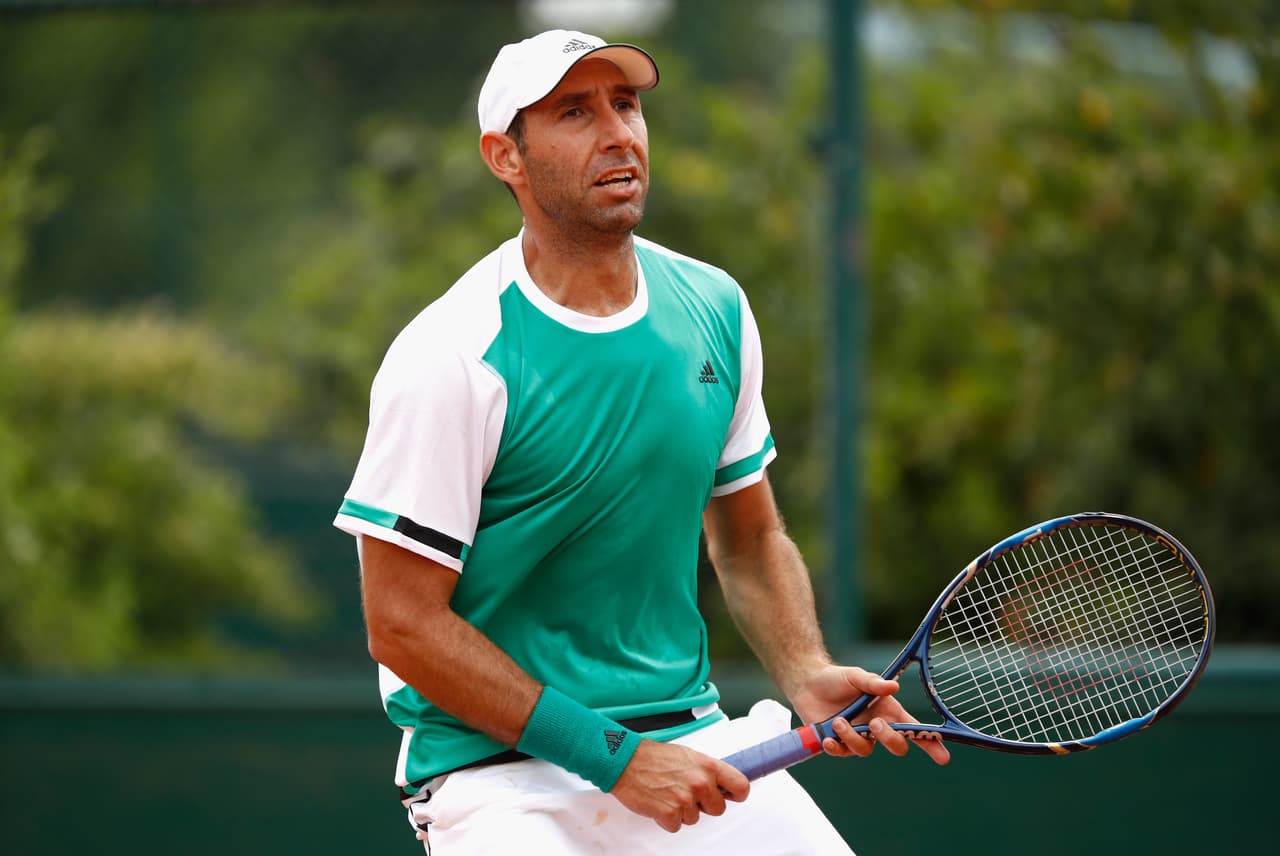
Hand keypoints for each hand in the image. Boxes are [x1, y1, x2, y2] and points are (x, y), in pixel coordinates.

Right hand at [609, 740, 749, 832]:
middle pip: (718, 809)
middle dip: (703, 805)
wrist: (625, 762)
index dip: (736, 794)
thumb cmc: (653, 757)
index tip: (731, 796)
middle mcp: (700, 783)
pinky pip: (676, 826)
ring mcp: (685, 800)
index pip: (740, 785)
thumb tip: (719, 784)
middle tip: (686, 793)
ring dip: (682, 811)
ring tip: (668, 793)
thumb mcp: (687, 755)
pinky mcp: (670, 814)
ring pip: (695, 819)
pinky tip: (659, 802)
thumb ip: (706, 770)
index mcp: (707, 766)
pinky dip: (667, 819)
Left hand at [791, 664, 950, 766]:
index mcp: (888, 711)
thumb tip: (893, 686)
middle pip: (896, 745)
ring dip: (852, 737)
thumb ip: (872, 682)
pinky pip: (842, 753)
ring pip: (865, 750)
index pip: (914, 730)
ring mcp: (857, 737)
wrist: (808, 683)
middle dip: (889, 738)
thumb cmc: (837, 678)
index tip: (943, 757)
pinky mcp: (838, 743)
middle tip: (874, 723)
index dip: (930, 744)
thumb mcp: (855, 676)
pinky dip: (836, 747)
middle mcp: (876, 727)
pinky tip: (828, 738)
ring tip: (838, 720)